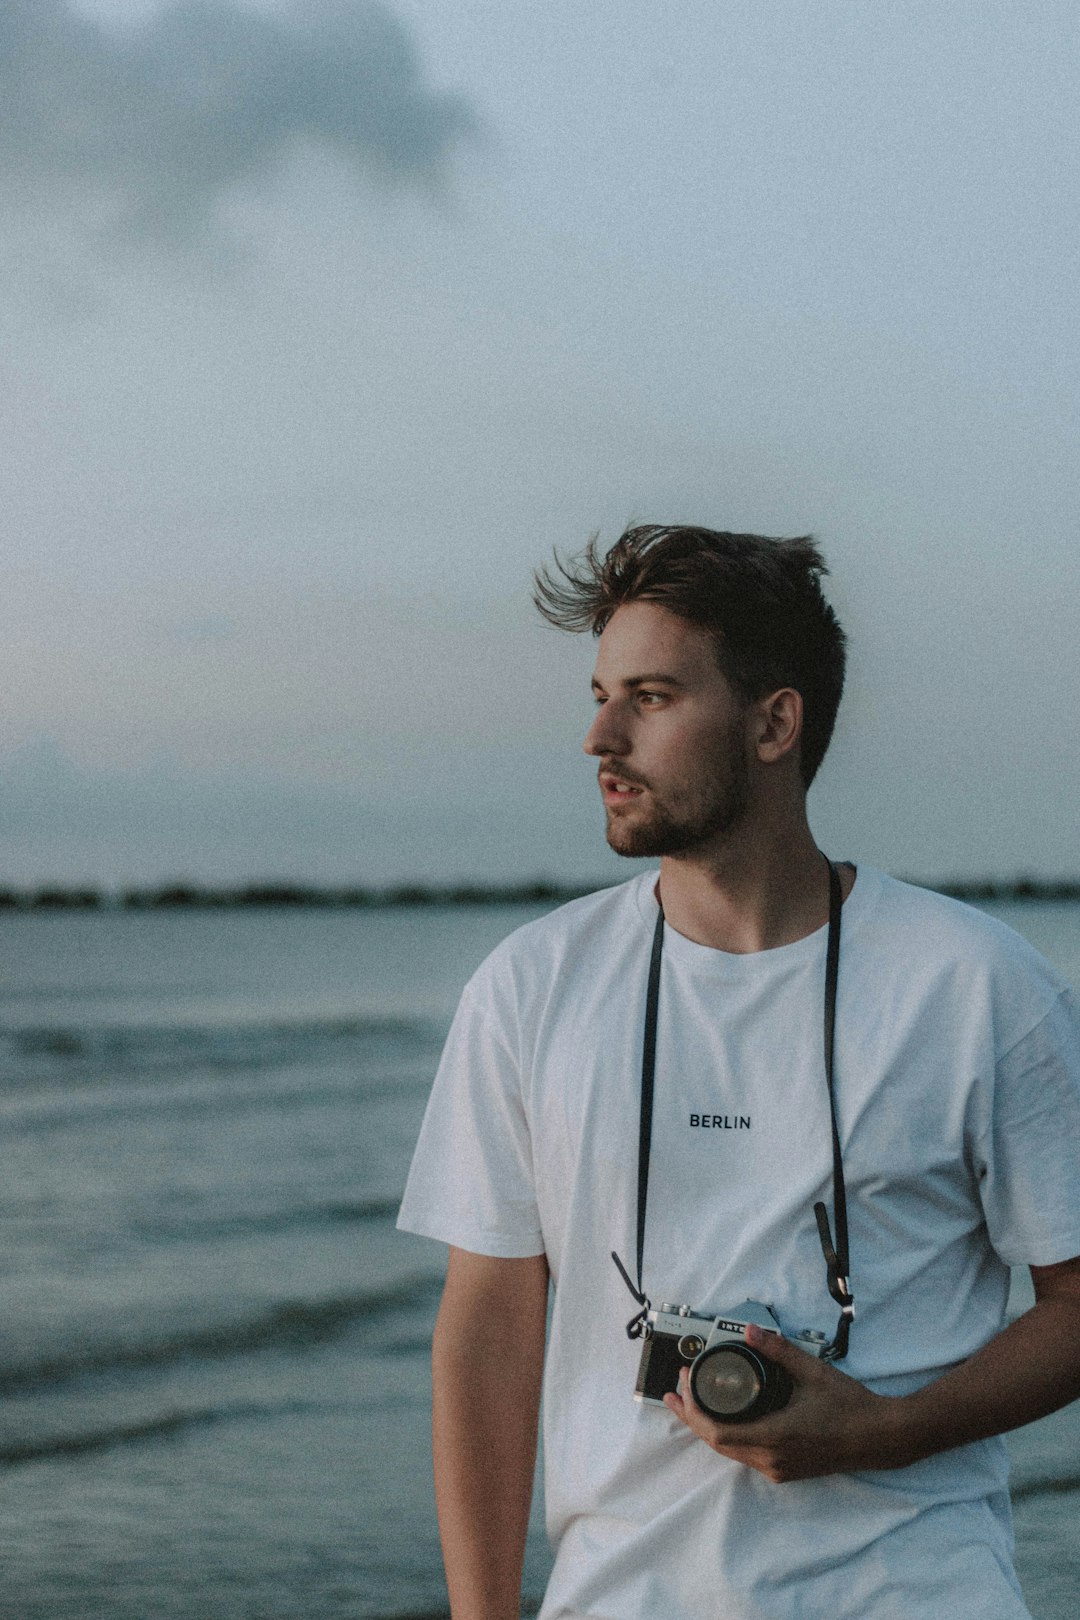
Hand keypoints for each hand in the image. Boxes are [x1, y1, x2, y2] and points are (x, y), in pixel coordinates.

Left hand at [662, 1323, 908, 1481]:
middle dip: (692, 1416)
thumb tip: (750, 1330)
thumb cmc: (850, 1406)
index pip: (718, 1433)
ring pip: (730, 1452)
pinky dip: (728, 1435)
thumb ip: (779, 1351)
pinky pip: (746, 1455)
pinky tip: (724, 1415)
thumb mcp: (813, 1372)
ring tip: (693, 1398)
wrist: (881, 1437)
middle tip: (677, 1388)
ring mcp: (779, 1468)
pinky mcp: (786, 1470)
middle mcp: (773, 1459)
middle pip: (717, 1444)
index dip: (693, 1411)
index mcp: (776, 1437)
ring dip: (708, 1427)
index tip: (682, 1387)